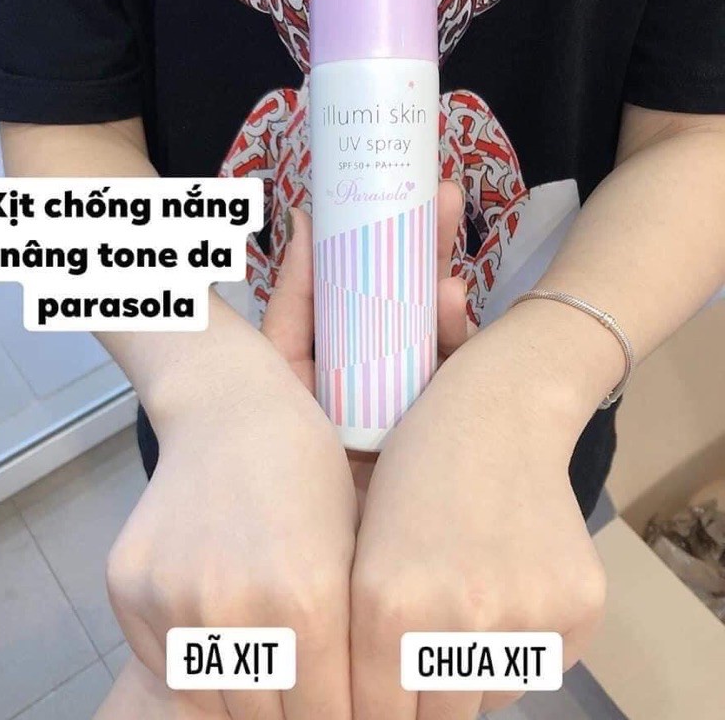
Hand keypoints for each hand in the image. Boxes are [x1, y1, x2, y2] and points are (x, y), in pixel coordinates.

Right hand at [106, 332, 356, 719]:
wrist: (229, 410)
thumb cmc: (307, 469)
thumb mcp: (351, 547)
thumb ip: (346, 637)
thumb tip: (345, 707)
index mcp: (307, 599)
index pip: (326, 715)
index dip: (339, 717)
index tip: (340, 707)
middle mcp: (234, 608)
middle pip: (266, 718)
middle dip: (291, 710)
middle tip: (299, 688)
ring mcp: (172, 598)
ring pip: (211, 700)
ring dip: (241, 694)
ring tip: (260, 659)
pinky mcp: (127, 588)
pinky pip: (164, 666)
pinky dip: (193, 666)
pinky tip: (216, 628)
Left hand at [262, 180, 475, 512]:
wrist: (330, 545)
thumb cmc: (282, 442)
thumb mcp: (283, 361)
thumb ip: (294, 298)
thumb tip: (303, 217)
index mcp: (339, 346)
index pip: (367, 281)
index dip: (388, 236)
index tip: (413, 191)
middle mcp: (379, 363)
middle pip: (405, 296)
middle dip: (425, 244)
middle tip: (444, 195)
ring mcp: (412, 392)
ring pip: (432, 325)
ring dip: (442, 280)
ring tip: (451, 239)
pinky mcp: (440, 421)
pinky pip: (453, 368)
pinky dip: (452, 331)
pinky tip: (453, 302)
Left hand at [349, 313, 606, 718]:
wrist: (496, 412)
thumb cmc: (410, 470)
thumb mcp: (363, 547)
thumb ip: (363, 633)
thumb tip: (376, 705)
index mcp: (387, 603)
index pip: (377, 714)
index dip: (375, 709)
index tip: (381, 694)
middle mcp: (458, 618)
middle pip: (437, 719)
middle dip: (421, 700)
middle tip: (423, 655)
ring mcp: (526, 613)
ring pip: (489, 698)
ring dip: (472, 679)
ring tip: (465, 614)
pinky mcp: (580, 605)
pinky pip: (544, 666)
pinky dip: (522, 649)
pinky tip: (509, 590)